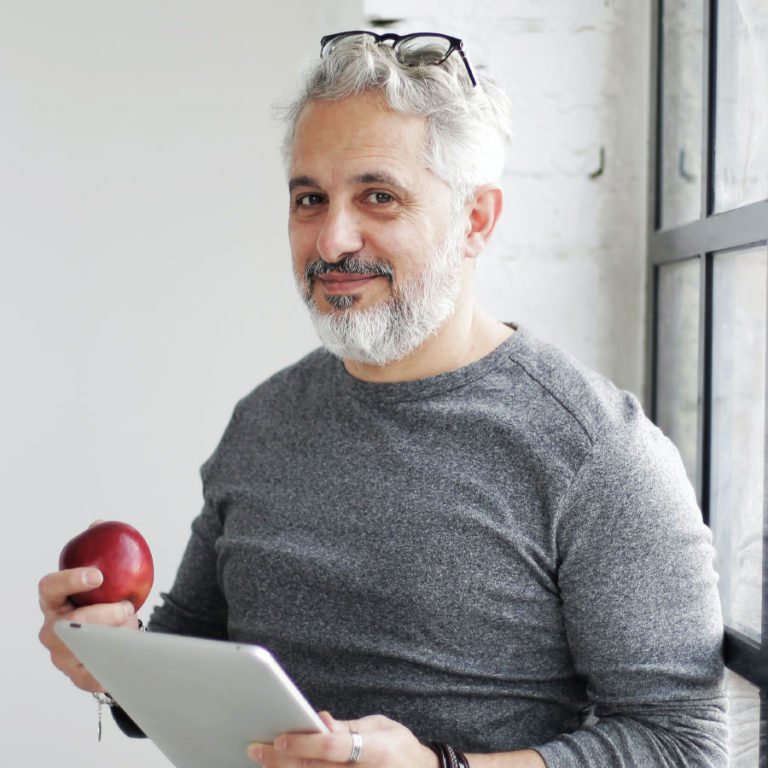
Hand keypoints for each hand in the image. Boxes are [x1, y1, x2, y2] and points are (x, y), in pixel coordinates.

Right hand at [38, 566, 137, 691]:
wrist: (113, 640)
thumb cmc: (108, 608)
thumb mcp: (107, 592)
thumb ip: (110, 585)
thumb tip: (129, 586)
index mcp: (54, 602)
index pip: (50, 587)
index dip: (70, 580)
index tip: (98, 576)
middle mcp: (51, 630)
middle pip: (75, 620)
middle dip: (108, 613)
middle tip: (126, 608)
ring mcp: (60, 655)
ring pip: (88, 646)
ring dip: (115, 636)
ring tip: (129, 630)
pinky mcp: (77, 676)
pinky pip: (97, 670)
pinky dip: (115, 659)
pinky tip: (126, 654)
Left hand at [247, 711, 437, 767]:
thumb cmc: (399, 747)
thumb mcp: (380, 727)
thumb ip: (348, 728)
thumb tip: (320, 721)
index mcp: (377, 751)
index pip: (334, 748)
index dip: (305, 743)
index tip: (280, 737)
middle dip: (282, 759)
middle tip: (257, 748)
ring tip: (263, 758)